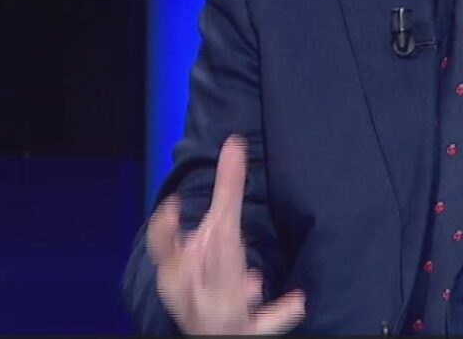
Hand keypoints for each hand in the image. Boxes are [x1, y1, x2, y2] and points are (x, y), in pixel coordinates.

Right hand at [147, 135, 305, 334]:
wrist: (210, 327)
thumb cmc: (208, 272)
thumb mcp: (217, 231)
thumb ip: (227, 190)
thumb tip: (235, 142)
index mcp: (179, 267)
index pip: (164, 250)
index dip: (164, 231)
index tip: (172, 206)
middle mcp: (194, 292)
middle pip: (201, 276)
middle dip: (212, 258)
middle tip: (223, 237)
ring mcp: (219, 314)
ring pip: (223, 307)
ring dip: (236, 294)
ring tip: (253, 281)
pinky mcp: (245, 329)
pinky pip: (261, 326)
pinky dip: (278, 316)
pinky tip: (298, 302)